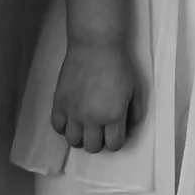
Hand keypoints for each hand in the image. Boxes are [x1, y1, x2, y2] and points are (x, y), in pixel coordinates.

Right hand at [49, 38, 138, 153]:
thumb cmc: (119, 66)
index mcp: (114, 116)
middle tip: (100, 130)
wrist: (95, 46)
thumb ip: (135, 114)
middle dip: (98, 142)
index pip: (114, 145)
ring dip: (80, 137)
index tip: (115, 132)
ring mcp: (73, 113)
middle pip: (92, 148)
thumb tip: (127, 129)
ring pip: (73, 142)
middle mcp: (92, 119)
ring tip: (84, 126)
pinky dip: (64, 127)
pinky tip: (71, 118)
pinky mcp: (59, 104)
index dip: (115, 141)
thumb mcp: (137, 91)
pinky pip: (57, 127)